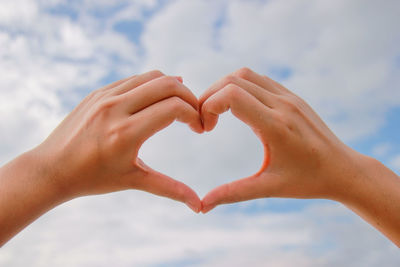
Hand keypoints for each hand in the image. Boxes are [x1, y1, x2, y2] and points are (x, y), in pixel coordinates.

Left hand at [33, 70, 202, 211]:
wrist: (51, 168)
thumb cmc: (93, 178)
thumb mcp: (134, 181)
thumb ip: (170, 189)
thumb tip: (198, 207)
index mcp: (126, 133)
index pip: (174, 108)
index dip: (193, 115)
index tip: (198, 128)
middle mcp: (115, 108)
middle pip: (167, 85)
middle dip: (189, 97)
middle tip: (194, 113)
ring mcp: (104, 97)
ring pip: (151, 77)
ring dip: (172, 87)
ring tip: (180, 105)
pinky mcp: (98, 92)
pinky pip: (133, 79)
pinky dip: (152, 85)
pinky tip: (158, 98)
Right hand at [199, 67, 363, 212]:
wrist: (344, 170)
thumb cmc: (308, 181)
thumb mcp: (269, 188)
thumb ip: (233, 193)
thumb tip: (203, 206)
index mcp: (275, 126)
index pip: (231, 95)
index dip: (208, 106)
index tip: (206, 129)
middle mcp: (282, 105)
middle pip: (233, 80)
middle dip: (210, 97)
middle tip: (205, 121)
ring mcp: (289, 97)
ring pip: (245, 75)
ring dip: (224, 88)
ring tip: (217, 112)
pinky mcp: (292, 96)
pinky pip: (259, 80)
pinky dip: (240, 87)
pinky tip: (238, 108)